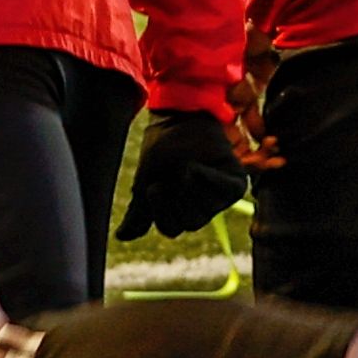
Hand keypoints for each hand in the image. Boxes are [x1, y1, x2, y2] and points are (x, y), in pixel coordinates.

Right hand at [118, 105, 250, 241]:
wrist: (176, 120)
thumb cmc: (162, 150)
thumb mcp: (145, 183)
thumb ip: (138, 212)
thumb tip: (122, 237)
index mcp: (181, 212)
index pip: (171, 229)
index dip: (161, 209)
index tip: (155, 186)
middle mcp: (203, 208)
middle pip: (191, 222)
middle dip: (177, 198)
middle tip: (171, 176)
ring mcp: (221, 196)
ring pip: (207, 210)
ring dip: (191, 186)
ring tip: (185, 166)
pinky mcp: (236, 182)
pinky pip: (223, 191)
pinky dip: (207, 178)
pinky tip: (197, 166)